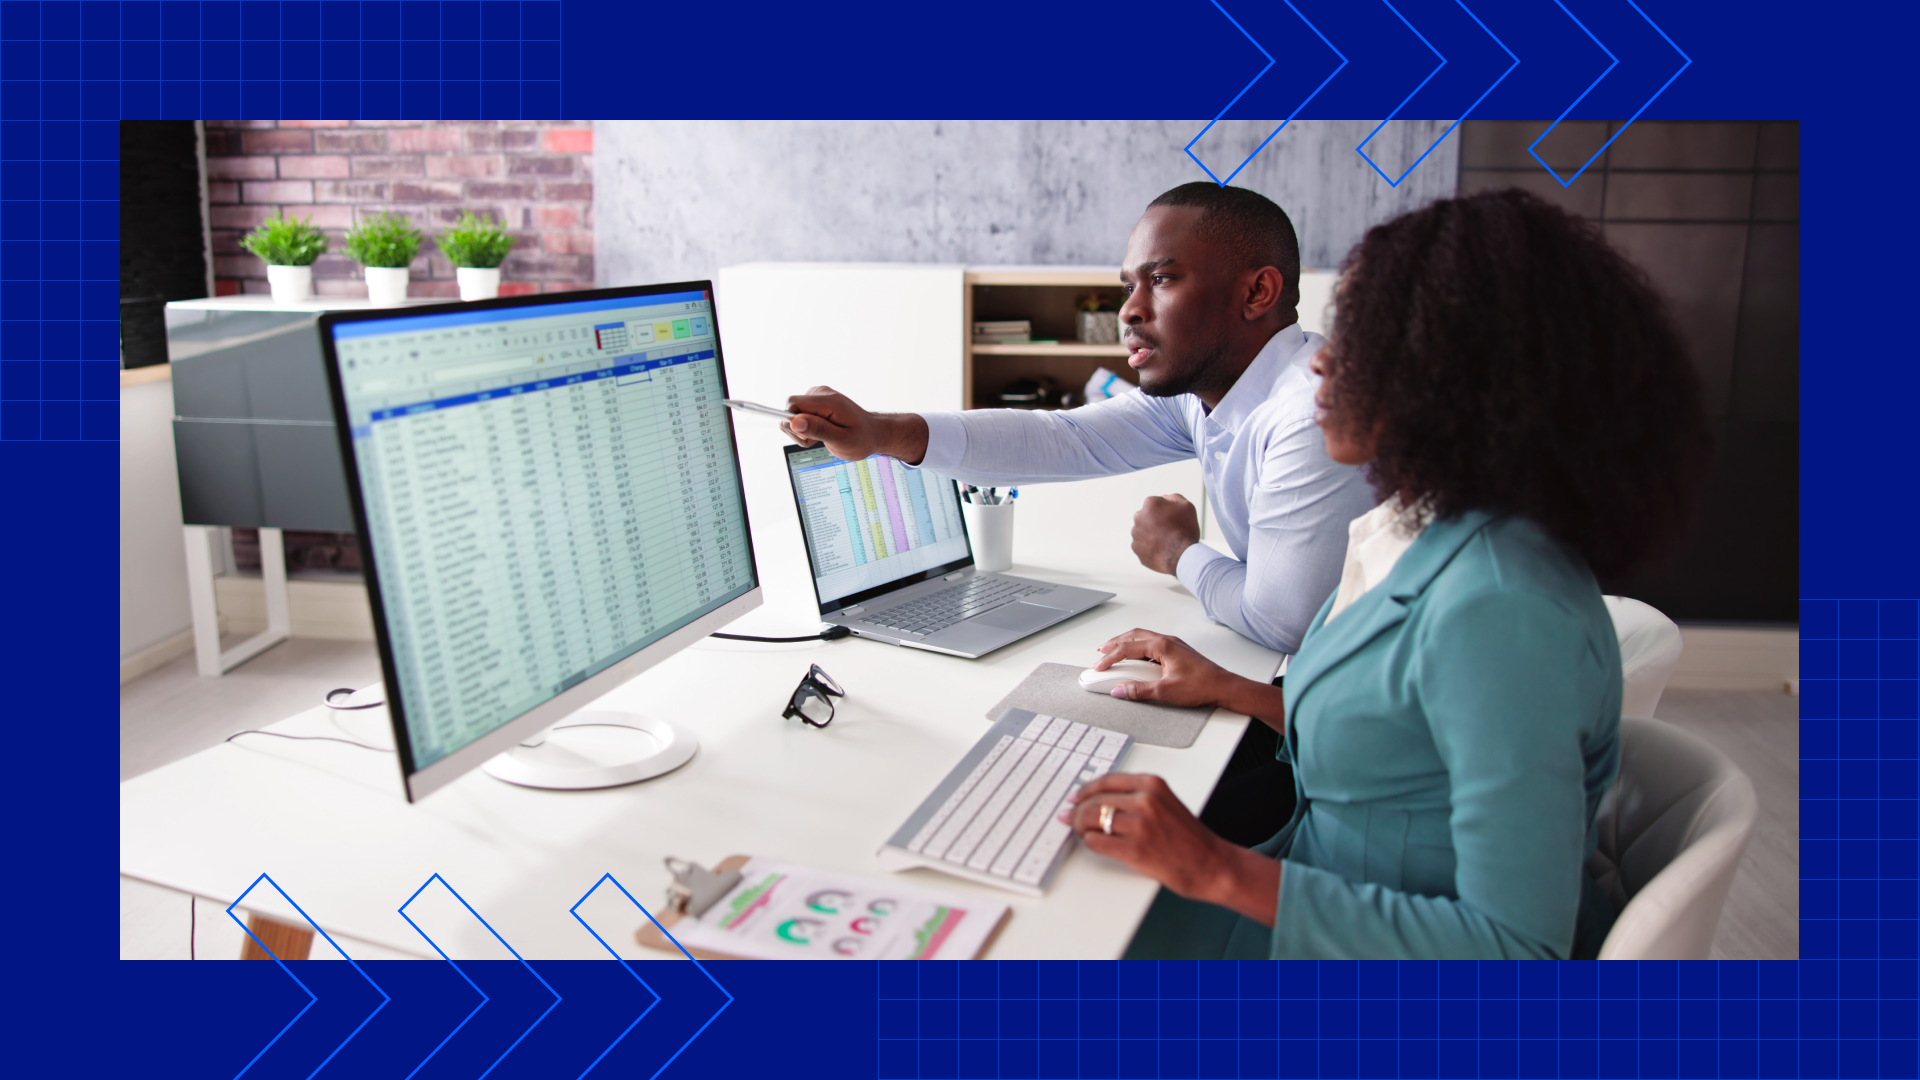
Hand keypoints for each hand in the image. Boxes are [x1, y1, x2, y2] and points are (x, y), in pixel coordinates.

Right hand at [781, 386, 929, 464]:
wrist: (872, 433)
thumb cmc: (861, 438)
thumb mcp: (841, 440)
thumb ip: (818, 430)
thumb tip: (795, 422)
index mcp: (828, 401)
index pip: (792, 403)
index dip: (792, 423)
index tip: (806, 437)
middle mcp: (821, 393)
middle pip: (790, 408)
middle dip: (796, 429)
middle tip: (816, 440)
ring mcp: (819, 396)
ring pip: (792, 413)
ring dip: (801, 430)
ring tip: (821, 437)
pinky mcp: (816, 402)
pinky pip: (798, 414)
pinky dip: (805, 427)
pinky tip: (821, 432)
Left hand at [1059, 772, 1281, 925]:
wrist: (1210, 864)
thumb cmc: (1189, 838)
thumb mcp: (1165, 803)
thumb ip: (1136, 797)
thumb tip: (1099, 799)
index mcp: (1152, 785)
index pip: (1106, 780)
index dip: (1085, 790)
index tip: (1075, 798)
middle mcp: (1145, 800)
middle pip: (1094, 800)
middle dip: (1078, 811)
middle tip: (1071, 818)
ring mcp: (1139, 825)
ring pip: (1091, 819)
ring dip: (1081, 827)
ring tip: (1083, 832)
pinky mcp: (1134, 849)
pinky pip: (1096, 841)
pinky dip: (1090, 842)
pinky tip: (1094, 844)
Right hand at [1091, 629, 1234, 707]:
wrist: (1224, 687)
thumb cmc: (1202, 686)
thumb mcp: (1166, 692)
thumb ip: (1139, 691)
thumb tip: (1119, 691)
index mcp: (1162, 646)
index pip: (1127, 648)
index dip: (1110, 658)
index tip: (1099, 667)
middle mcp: (1167, 641)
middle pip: (1133, 635)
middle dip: (1114, 643)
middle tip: (1101, 652)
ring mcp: (1173, 645)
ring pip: (1143, 637)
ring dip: (1126, 643)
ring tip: (1114, 652)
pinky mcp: (1177, 652)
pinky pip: (1152, 643)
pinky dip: (1138, 648)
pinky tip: (1136, 658)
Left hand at [1131, 494, 1199, 574]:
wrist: (1182, 556)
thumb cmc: (1186, 530)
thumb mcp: (1187, 506)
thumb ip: (1173, 498)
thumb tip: (1164, 497)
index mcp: (1150, 504)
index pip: (1156, 504)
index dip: (1166, 512)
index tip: (1173, 520)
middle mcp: (1138, 516)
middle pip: (1147, 517)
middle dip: (1155, 522)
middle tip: (1169, 531)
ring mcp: (1135, 533)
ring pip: (1143, 531)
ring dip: (1151, 535)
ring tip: (1166, 542)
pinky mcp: (1135, 548)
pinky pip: (1142, 546)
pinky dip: (1149, 547)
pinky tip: (1161, 550)